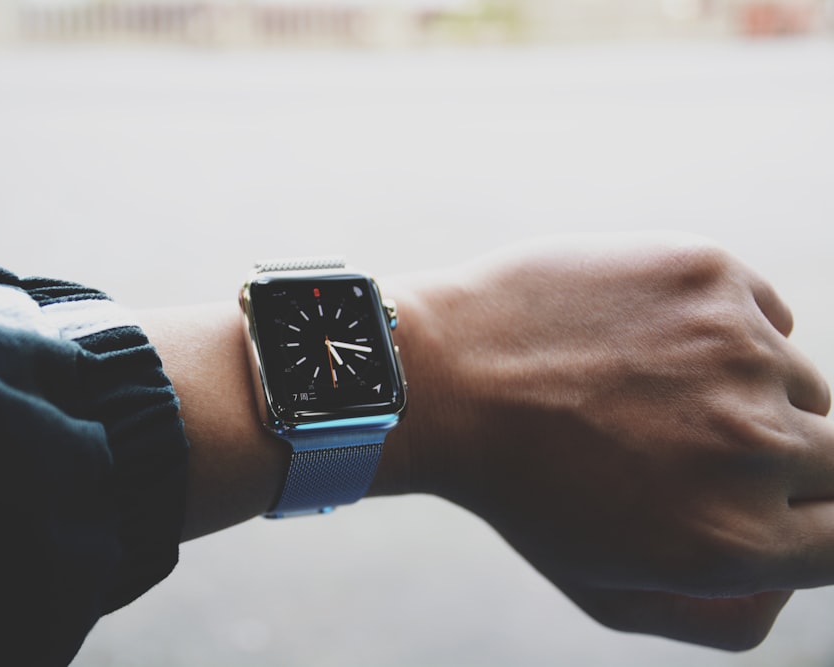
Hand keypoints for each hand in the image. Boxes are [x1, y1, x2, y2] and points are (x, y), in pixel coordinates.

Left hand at [386, 232, 833, 649]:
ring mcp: (738, 350)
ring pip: (799, 382)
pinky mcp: (712, 275)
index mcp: (734, 540)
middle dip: (780, 460)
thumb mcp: (606, 590)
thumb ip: (722, 618)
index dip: (810, 519)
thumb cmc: (521, 488)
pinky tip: (648, 340)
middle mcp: (753, 445)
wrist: (445, 376)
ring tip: (648, 388)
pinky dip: (725, 331)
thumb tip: (789, 582)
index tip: (767, 500)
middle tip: (690, 440)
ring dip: (747, 391)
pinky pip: (765, 314)